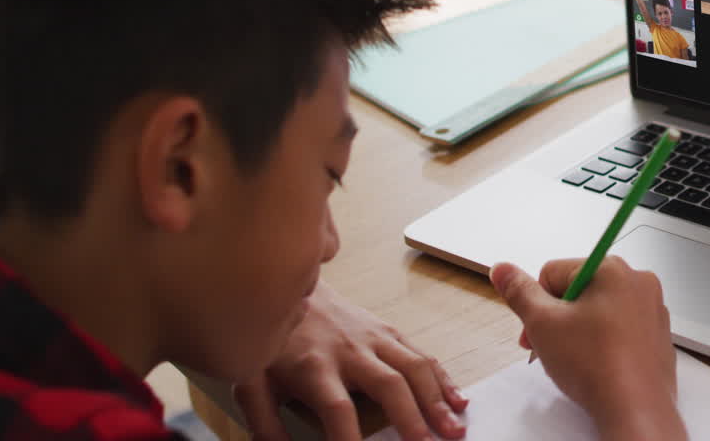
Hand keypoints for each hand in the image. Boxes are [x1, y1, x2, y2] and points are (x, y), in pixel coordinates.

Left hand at [233, 282, 467, 440]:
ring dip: (437, 399)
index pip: (336, 409)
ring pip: (414, 367)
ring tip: (455, 427)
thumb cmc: (274, 339)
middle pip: (389, 384)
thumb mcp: (252, 380)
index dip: (348, 438)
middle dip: (412, 417)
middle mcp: (350, 350)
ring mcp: (374, 338)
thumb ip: (263, 421)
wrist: (291, 283)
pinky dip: (442, 378)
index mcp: (314, 366)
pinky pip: (422, 354)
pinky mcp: (388, 332)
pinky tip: (457, 399)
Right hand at [490, 258, 685, 440]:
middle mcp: (637, 281)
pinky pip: (620, 327)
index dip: (537, 304)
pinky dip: (604, 341)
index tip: (536, 331)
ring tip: (575, 359)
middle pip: (577, 290)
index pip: (553, 272)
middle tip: (551, 347)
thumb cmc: (595, 366)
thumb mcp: (542, 324)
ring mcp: (651, 308)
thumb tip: (502, 270)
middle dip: (558, 318)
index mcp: (610, 268)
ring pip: (598, 310)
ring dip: (579, 330)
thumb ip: (519, 292)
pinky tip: (597, 364)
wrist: (635, 409)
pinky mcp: (657, 333)